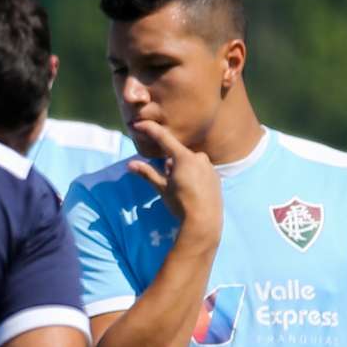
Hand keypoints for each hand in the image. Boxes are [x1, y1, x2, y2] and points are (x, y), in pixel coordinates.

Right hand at [124, 118, 222, 241]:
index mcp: (184, 157)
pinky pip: (200, 170)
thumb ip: (148, 173)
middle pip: (178, 153)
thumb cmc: (181, 204)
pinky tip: (191, 191)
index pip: (163, 137)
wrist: (204, 222)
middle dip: (169, 162)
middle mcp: (199, 157)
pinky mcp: (216, 177)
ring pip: (189, 162)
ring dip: (181, 169)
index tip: (138, 124)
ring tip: (179, 187)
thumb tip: (130, 164)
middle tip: (166, 178)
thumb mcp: (162, 188)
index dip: (150, 129)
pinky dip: (192, 175)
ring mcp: (209, 167)